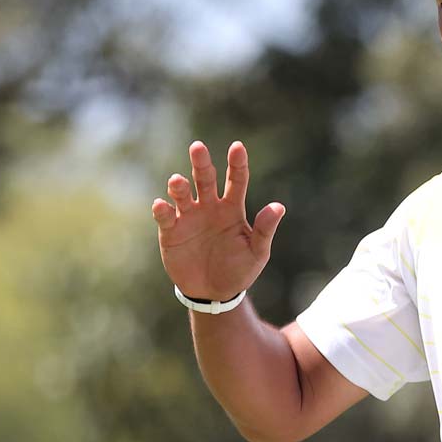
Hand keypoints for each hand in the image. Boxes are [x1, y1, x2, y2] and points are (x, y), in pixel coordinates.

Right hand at [151, 140, 285, 301]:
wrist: (214, 293)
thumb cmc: (239, 270)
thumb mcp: (257, 252)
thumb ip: (265, 230)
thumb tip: (279, 207)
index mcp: (232, 208)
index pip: (236, 180)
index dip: (237, 163)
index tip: (237, 147)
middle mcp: (209, 207)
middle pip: (205, 179)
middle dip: (201, 163)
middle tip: (197, 147)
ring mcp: (188, 217)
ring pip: (182, 194)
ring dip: (179, 186)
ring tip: (177, 181)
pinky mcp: (170, 231)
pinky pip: (165, 216)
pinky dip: (162, 210)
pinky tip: (162, 205)